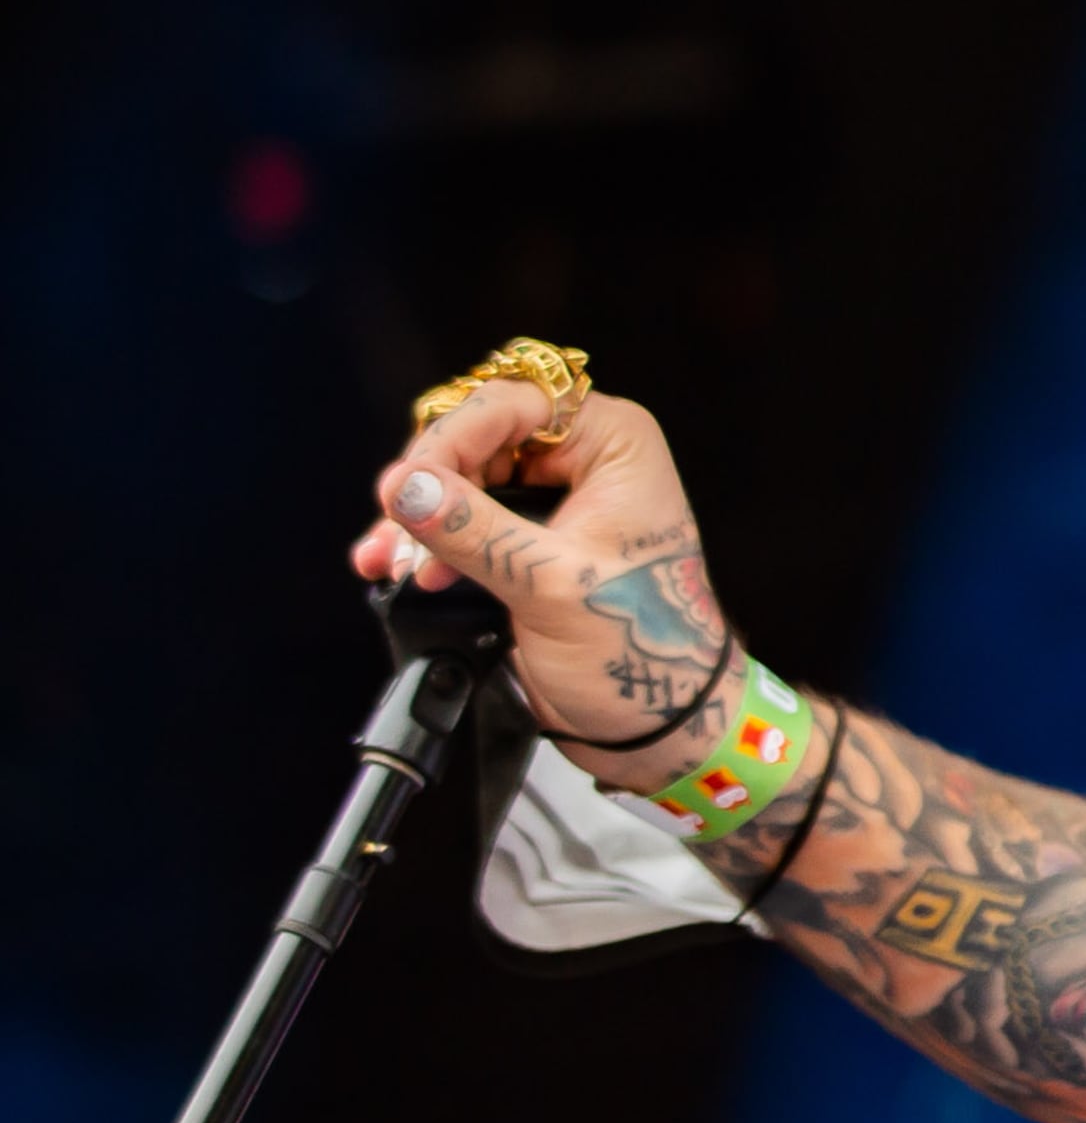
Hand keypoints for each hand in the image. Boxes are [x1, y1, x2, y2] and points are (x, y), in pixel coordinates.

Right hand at [347, 381, 731, 787]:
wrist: (658, 721)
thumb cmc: (643, 650)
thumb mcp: (553, 586)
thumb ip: (475, 532)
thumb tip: (407, 488)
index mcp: (614, 443)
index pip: (513, 402)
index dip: (450, 437)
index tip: (407, 484)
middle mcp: (585, 458)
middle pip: (475, 435)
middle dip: (428, 485)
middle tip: (396, 534)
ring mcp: (553, 498)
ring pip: (459, 478)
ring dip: (417, 518)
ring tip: (391, 562)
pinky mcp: (526, 539)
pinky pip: (461, 518)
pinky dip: (424, 541)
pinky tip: (393, 568)